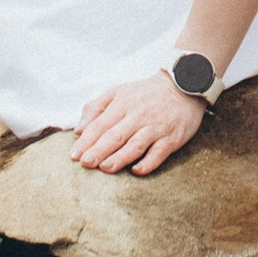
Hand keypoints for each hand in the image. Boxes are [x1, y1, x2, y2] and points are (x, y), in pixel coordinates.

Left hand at [71, 72, 206, 175]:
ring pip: (136, 144)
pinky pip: (159, 152)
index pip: (101, 124)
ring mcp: (156, 127)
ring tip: (105, 168)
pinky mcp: (172, 138)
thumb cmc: (145, 94)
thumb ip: (97, 107)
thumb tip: (79, 130)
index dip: (86, 140)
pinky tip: (137, 170)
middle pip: (116, 135)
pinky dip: (149, 162)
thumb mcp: (119, 92)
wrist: (183, 86)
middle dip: (99, 150)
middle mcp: (139, 116)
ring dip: (120, 157)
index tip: (74, 155)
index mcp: (123, 104)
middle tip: (85, 164)